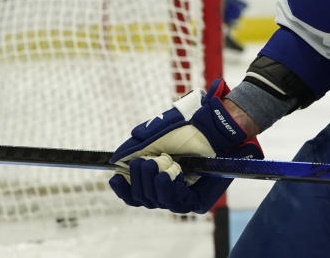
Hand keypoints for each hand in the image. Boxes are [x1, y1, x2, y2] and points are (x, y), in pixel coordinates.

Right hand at [109, 79, 262, 213]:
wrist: (214, 125)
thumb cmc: (188, 127)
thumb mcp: (156, 133)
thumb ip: (136, 147)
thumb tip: (115, 159)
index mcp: (156, 175)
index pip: (135, 192)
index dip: (123, 188)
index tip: (115, 176)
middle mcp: (168, 188)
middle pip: (143, 199)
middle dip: (139, 181)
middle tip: (143, 163)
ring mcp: (183, 195)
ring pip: (158, 202)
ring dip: (153, 185)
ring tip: (156, 167)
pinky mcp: (198, 201)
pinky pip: (178, 204)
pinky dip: (169, 190)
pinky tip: (167, 176)